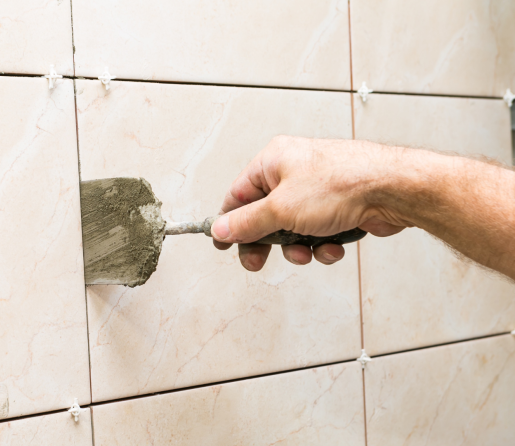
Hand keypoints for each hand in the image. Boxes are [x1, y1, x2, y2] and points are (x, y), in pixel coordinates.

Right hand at [211, 136, 409, 270]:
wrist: (394, 189)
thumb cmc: (343, 183)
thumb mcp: (281, 209)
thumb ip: (247, 223)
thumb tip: (221, 229)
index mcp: (273, 161)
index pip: (238, 195)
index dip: (229, 221)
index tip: (223, 244)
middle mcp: (293, 171)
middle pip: (264, 215)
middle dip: (266, 242)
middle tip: (257, 262)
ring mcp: (316, 189)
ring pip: (292, 228)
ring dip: (298, 246)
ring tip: (307, 252)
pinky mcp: (337, 206)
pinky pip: (317, 231)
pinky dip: (322, 244)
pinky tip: (333, 246)